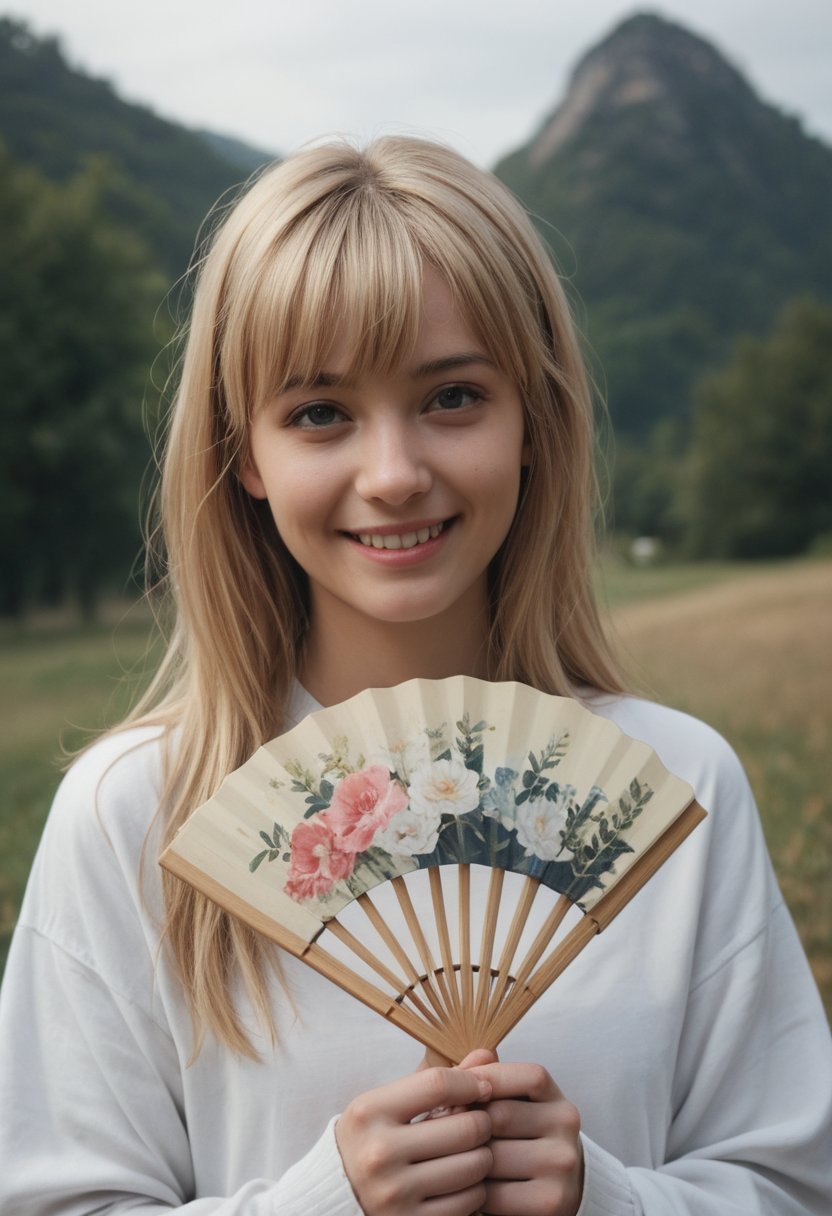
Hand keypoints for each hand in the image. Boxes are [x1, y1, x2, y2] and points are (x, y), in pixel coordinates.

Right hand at [335, 1064, 493, 1214]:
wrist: (338, 1195)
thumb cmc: (372, 1139)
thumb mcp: (389, 1103)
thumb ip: (435, 1078)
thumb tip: (486, 1053)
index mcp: (369, 1112)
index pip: (438, 1084)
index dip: (471, 1081)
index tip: (483, 1086)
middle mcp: (379, 1153)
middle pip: (465, 1127)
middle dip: (483, 1122)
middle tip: (480, 1123)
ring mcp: (394, 1193)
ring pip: (474, 1165)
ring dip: (483, 1157)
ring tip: (471, 1151)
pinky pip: (470, 1201)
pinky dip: (476, 1189)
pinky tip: (461, 1181)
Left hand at [459, 1049, 583, 1215]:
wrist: (545, 1194)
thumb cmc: (514, 1142)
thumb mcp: (509, 1107)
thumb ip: (487, 1079)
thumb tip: (470, 1061)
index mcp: (557, 1100)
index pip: (527, 1077)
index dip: (486, 1078)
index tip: (456, 1090)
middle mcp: (566, 1130)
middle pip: (500, 1116)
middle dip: (464, 1123)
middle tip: (438, 1128)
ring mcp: (562, 1166)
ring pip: (493, 1156)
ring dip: (463, 1158)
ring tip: (448, 1156)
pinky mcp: (550, 1203)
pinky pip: (494, 1194)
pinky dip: (472, 1191)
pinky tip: (466, 1185)